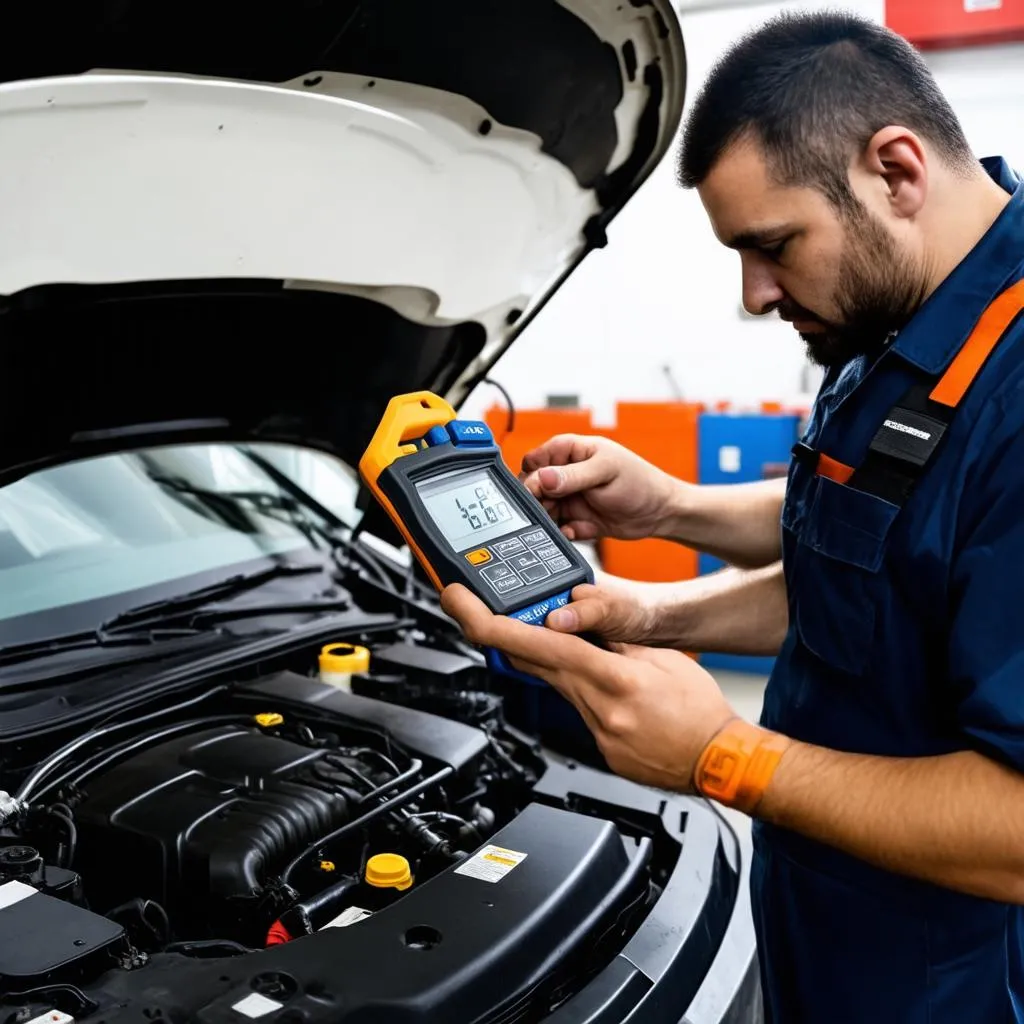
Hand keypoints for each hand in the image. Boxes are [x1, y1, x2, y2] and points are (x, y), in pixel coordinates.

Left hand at [440, 584, 735, 791]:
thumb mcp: (660, 658)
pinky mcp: (597, 745)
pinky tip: (590, 676)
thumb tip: (576, 615)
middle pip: (530, 663)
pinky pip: (572, 707)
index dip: (488, 622)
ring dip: (540, 655)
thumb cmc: (699, 710)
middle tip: (474, 607)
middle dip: (498, 633)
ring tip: (546, 631)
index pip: (537, 643)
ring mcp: (594, 730)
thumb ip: (614, 636)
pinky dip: (572, 685)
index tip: (460, 602)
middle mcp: (595, 706)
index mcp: (611, 678)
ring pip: (550, 682)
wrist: (720, 762)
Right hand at [520, 435, 678, 541]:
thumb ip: (573, 476)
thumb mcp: (605, 472)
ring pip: (543, 510)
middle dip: (536, 500)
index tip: (534, 488)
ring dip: (546, 519)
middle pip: (534, 487)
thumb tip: (542, 477)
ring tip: (557, 523)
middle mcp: (567, 475)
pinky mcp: (577, 520)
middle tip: (544, 510)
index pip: (537, 459)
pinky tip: (572, 531)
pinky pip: (558, 528)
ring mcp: (571, 499)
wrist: (661, 513)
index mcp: (572, 452)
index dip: (531, 473)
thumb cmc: (639, 482)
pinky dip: (561, 533)